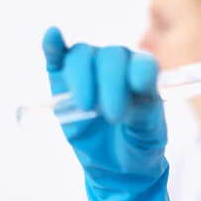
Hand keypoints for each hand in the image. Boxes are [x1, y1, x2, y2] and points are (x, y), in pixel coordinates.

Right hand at [42, 27, 169, 200]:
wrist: (116, 165)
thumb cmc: (138, 144)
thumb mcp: (148, 133)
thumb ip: (145, 110)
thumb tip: (138, 82)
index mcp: (143, 75)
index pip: (143, 63)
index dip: (140, 72)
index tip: (138, 89)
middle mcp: (118, 65)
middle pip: (111, 57)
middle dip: (111, 84)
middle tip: (113, 116)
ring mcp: (90, 69)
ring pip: (83, 56)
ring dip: (83, 78)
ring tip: (87, 106)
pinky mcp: (63, 79)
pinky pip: (57, 56)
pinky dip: (52, 45)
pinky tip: (52, 36)